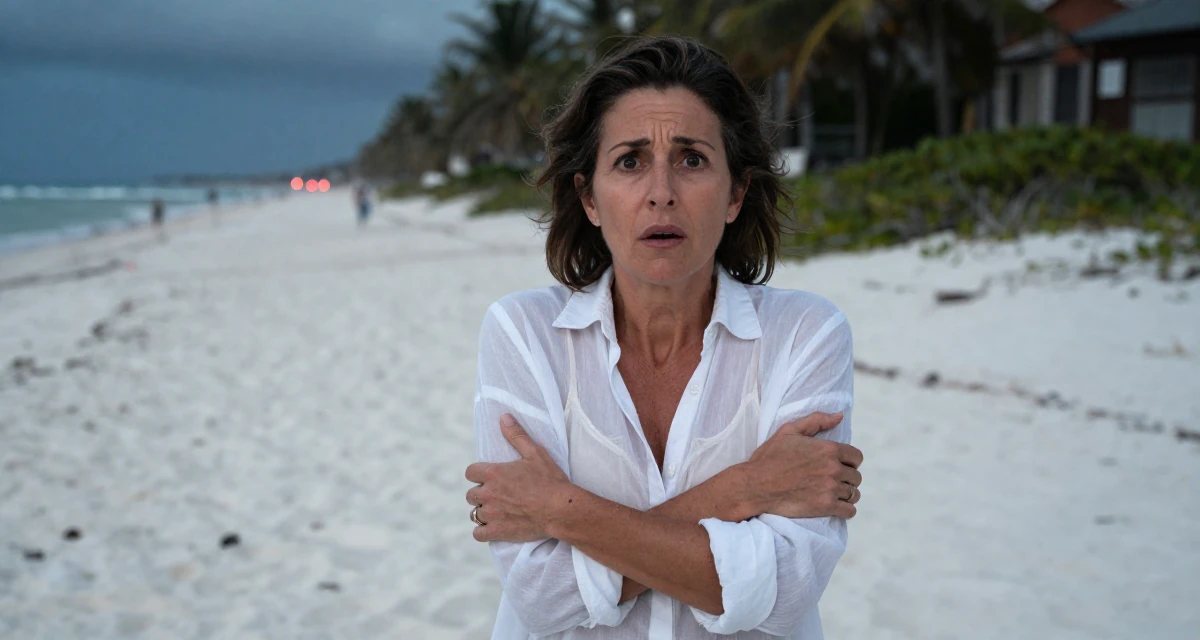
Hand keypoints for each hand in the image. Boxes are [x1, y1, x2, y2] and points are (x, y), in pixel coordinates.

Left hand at [464, 414, 571, 542]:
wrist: (560, 508)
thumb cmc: (550, 480)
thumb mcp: (535, 453)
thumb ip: (516, 435)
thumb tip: (503, 417)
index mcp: (493, 473)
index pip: (470, 472)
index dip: (479, 474)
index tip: (490, 477)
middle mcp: (488, 493)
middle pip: (471, 494)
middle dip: (482, 493)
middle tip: (499, 494)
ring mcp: (491, 514)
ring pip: (474, 513)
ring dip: (484, 511)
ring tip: (498, 510)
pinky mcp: (497, 531)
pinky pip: (478, 533)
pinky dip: (483, 531)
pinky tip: (493, 527)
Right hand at [740, 412, 862, 519]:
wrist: (755, 485)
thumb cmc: (769, 457)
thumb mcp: (789, 431)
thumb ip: (816, 420)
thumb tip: (840, 416)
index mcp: (828, 449)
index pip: (856, 457)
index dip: (849, 462)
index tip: (840, 466)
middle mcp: (833, 468)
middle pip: (856, 477)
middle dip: (847, 479)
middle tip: (833, 481)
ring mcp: (830, 488)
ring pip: (853, 494)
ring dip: (847, 495)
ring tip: (835, 494)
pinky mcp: (825, 506)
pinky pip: (849, 511)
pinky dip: (846, 510)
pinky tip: (837, 507)